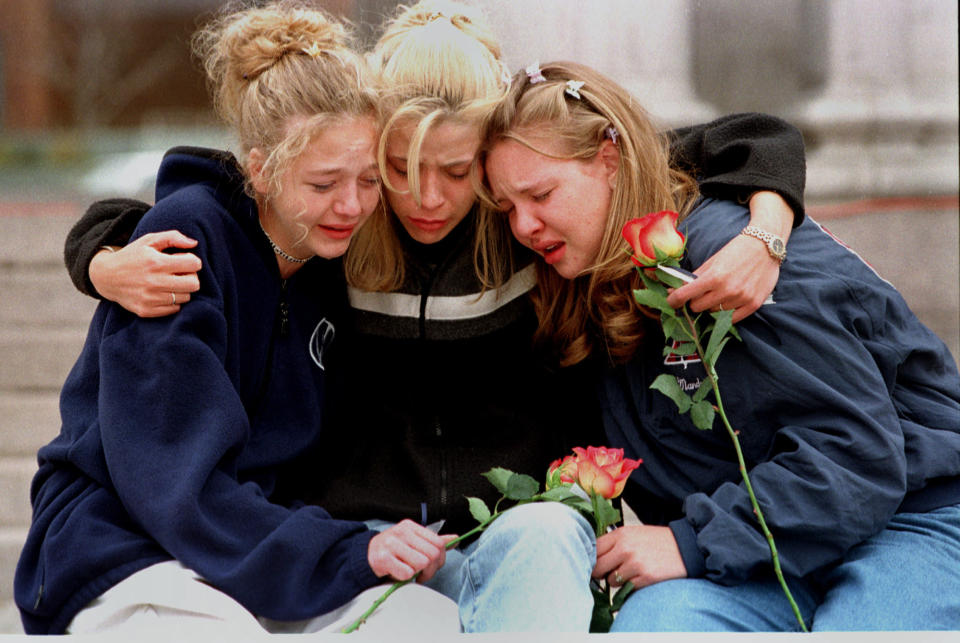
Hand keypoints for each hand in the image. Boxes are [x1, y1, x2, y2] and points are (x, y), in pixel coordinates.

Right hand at [89, 230, 201, 317]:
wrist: (105, 276)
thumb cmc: (132, 256)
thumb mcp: (149, 240)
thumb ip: (173, 237)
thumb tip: (194, 243)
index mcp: (156, 262)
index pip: (194, 264)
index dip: (192, 261)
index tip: (184, 260)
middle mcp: (154, 282)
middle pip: (194, 284)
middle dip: (191, 276)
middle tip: (181, 273)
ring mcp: (149, 299)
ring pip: (186, 297)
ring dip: (182, 289)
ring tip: (170, 282)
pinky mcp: (146, 311)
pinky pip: (174, 309)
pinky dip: (173, 301)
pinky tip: (163, 293)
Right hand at [367, 520, 456, 582]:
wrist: (365, 556)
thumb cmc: (392, 550)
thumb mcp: (412, 542)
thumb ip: (433, 541)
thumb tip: (455, 539)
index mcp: (410, 526)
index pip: (438, 543)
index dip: (440, 559)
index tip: (432, 566)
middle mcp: (401, 532)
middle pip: (432, 554)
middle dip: (430, 569)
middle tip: (422, 574)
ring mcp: (391, 544)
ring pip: (421, 563)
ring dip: (417, 574)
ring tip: (409, 573)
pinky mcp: (382, 558)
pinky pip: (406, 573)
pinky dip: (405, 578)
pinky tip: (399, 574)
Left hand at [593, 525, 686, 588]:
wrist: (685, 547)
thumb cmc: (658, 541)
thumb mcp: (634, 533)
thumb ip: (614, 543)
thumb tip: (594, 557)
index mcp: (620, 534)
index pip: (593, 549)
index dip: (592, 559)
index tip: (595, 564)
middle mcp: (625, 548)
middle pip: (598, 567)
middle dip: (601, 573)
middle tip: (609, 572)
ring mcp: (635, 563)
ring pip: (611, 580)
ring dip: (618, 580)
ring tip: (632, 572)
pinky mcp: (645, 577)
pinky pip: (627, 588)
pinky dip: (631, 586)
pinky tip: (641, 577)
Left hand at [666, 191, 791, 322]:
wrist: (766, 246)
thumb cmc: (737, 251)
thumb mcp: (713, 260)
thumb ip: (695, 277)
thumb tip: (674, 290)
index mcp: (714, 277)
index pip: (685, 295)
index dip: (673, 300)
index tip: (671, 301)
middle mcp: (727, 290)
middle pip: (697, 307)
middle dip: (695, 301)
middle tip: (700, 293)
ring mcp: (741, 299)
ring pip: (713, 313)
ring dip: (712, 305)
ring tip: (720, 292)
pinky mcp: (753, 305)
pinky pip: (730, 319)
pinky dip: (725, 313)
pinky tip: (727, 302)